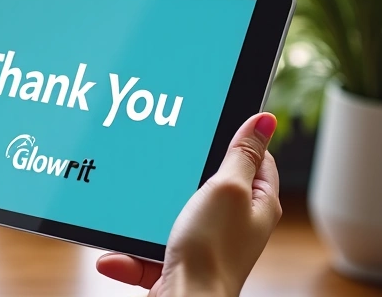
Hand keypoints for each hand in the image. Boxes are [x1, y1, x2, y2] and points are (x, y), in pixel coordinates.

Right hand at [96, 112, 281, 296]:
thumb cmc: (212, 250)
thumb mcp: (228, 188)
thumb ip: (242, 154)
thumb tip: (265, 119)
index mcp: (257, 204)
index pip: (256, 160)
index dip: (237, 140)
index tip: (212, 123)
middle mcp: (235, 225)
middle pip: (210, 183)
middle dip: (179, 175)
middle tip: (162, 158)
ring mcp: (206, 244)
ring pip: (171, 215)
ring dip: (146, 218)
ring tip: (131, 214)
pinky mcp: (178, 262)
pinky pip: (146, 249)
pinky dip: (128, 253)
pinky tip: (115, 254)